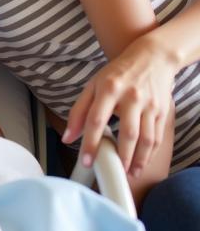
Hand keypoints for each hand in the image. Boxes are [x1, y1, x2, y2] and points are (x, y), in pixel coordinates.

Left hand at [62, 33, 176, 175]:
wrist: (151, 57)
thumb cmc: (117, 73)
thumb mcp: (93, 85)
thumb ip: (79, 111)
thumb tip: (67, 137)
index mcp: (108, 88)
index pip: (96, 120)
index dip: (90, 143)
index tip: (86, 161)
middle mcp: (130, 96)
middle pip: (127, 133)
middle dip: (120, 157)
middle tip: (112, 172)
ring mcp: (149, 104)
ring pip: (145, 139)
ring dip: (137, 160)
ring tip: (128, 173)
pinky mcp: (162, 111)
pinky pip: (156, 137)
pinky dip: (149, 153)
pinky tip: (141, 163)